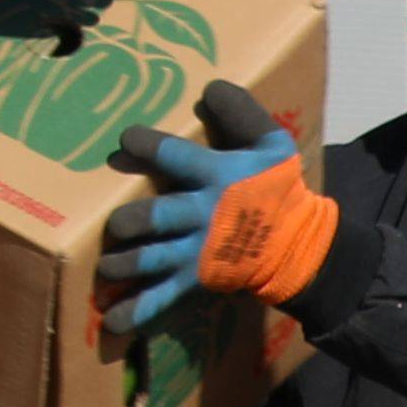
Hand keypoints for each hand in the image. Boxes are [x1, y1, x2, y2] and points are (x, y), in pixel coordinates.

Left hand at [96, 84, 321, 335]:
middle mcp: (202, 216)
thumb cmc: (278, 191)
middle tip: (114, 223)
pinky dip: (135, 312)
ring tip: (106, 265)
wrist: (300, 248)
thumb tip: (209, 87)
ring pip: (149, 259)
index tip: (126, 140)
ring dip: (121, 263)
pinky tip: (111, 320)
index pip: (174, 156)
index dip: (145, 145)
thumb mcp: (271, 145)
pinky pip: (160, 299)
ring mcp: (196, 252)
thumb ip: (242, 113)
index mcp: (217, 178)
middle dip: (126, 221)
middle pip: (154, 218)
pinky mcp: (195, 281)